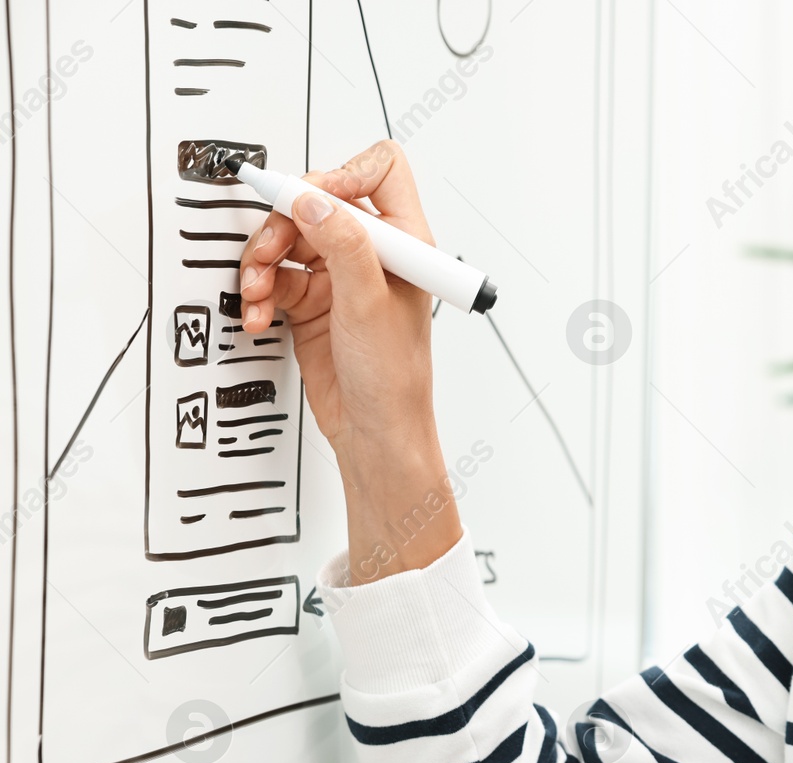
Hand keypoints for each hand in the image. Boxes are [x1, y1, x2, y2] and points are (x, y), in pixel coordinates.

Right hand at [238, 140, 460, 581]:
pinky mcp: (312, 302)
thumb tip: (315, 200)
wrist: (375, 433)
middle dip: (284, 225)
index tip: (311, 201)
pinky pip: (274, 277)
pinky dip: (260, 293)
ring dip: (263, 262)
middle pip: (316, 203)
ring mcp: (340, 278)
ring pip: (288, 239)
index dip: (342, 176)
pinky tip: (261, 315)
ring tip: (259, 292)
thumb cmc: (394, 379)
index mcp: (405, 243)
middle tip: (269, 252)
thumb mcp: (370, 303)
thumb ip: (344, 245)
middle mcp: (372, 254)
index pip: (379, 171)